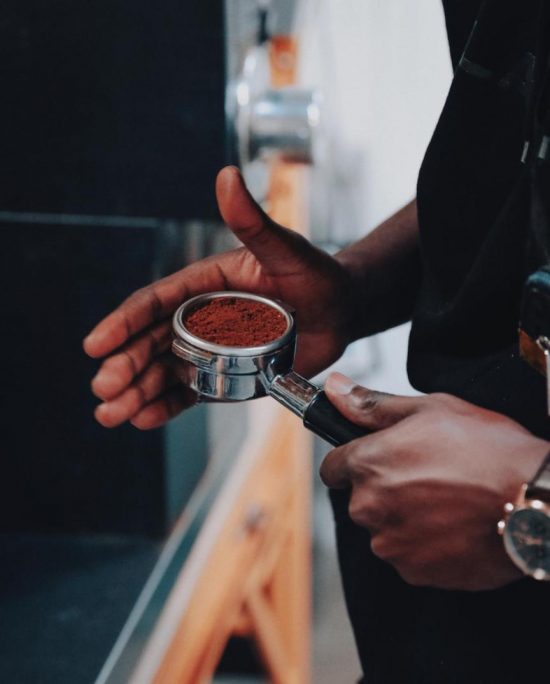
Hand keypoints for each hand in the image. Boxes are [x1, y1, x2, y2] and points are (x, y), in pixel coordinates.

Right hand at [83, 166, 354, 428]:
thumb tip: (226, 176)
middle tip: (104, 389)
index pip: (154, 302)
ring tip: (111, 414)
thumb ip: (252, 221)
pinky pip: (190, 391)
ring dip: (136, 392)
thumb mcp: (284, 248)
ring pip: (163, 371)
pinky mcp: (224, 375)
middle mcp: (199, 317)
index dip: (123, 322)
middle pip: (151, 342)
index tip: (95, 345)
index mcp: (203, 284)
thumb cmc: (315, 274)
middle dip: (125, 365)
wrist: (342, 312)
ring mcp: (210, 349)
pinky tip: (143, 418)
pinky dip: (167, 406)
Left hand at [320, 372, 548, 590]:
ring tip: (446, 502)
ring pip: (384, 530)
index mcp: (368, 464)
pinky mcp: (415, 572)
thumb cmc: (488, 449)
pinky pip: (408, 556)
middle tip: (427, 476)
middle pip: (361, 499)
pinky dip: (424, 546)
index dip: (353, 462)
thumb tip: (334, 388)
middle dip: (384, 490)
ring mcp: (391, 544)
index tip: (376, 461)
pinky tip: (453, 527)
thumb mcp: (430, 409)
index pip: (333, 468)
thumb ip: (373, 405)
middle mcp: (370, 507)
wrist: (535, 500)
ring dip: (404, 519)